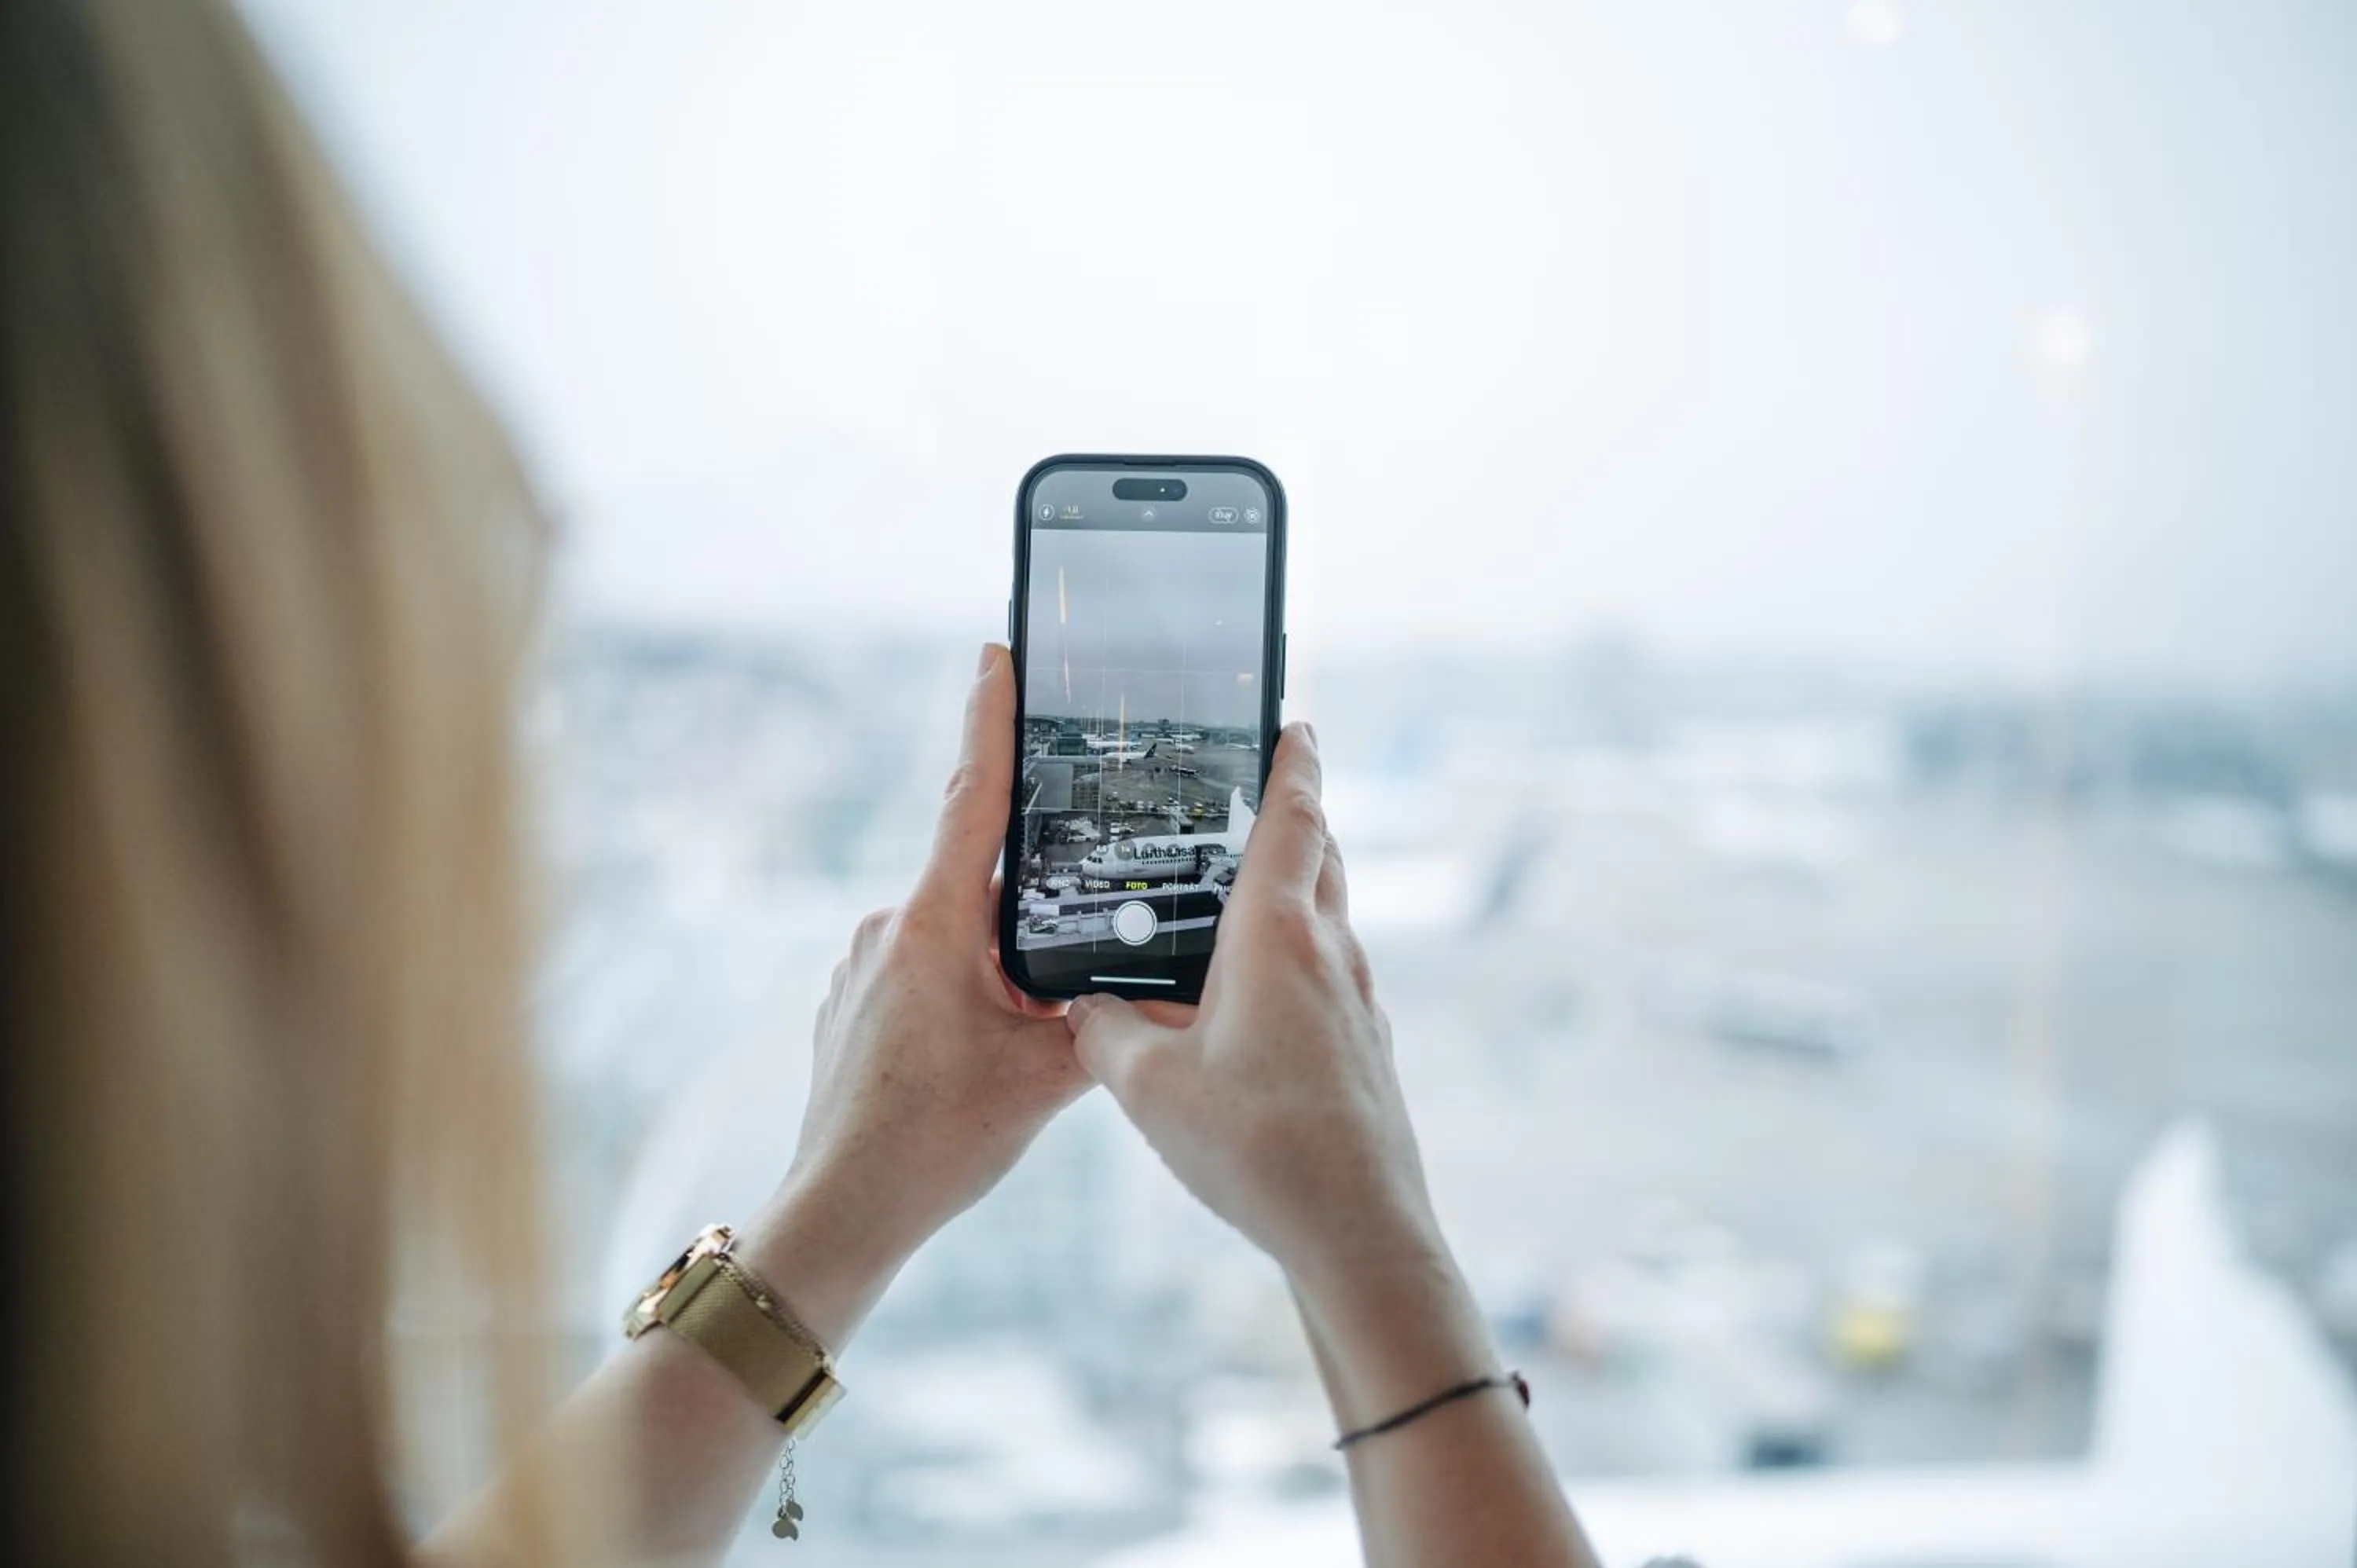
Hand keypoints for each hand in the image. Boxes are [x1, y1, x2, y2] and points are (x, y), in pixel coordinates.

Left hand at [744, 644, 1088, 1337]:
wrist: (842, 1212)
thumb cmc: (937, 1142)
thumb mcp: (1045, 1076)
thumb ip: (1103, 1018)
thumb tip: (1161, 986)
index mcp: (937, 924)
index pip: (975, 798)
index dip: (989, 718)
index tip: (998, 651)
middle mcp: (890, 927)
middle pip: (980, 878)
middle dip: (1034, 898)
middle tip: (1078, 928)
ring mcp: (862, 964)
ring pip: (956, 934)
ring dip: (1000, 963)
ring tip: (1027, 1033)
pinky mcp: (851, 1002)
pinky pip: (922, 971)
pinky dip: (963, 993)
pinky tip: (982, 1052)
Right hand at [1063, 723, 1443, 1295]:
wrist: (1358, 1234)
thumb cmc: (1259, 1151)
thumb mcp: (1150, 1090)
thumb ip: (1104, 1035)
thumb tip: (1085, 1013)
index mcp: (1279, 937)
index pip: (1294, 819)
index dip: (1292, 764)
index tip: (1292, 723)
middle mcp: (1329, 955)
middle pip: (1319, 859)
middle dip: (1291, 819)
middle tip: (1251, 796)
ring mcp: (1355, 1004)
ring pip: (1326, 921)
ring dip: (1290, 896)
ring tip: (1231, 900)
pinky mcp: (1362, 1051)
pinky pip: (1324, 980)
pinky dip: (1290, 963)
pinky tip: (1244, 1004)